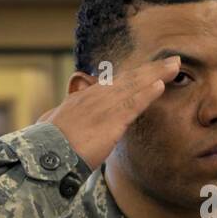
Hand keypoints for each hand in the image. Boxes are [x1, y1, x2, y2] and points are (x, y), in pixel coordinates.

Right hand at [41, 56, 180, 168]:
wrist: (42, 156)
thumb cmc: (42, 145)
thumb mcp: (49, 125)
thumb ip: (58, 117)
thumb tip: (53, 114)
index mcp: (81, 99)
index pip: (112, 84)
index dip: (133, 77)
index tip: (148, 72)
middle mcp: (93, 98)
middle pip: (127, 79)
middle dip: (151, 70)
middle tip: (172, 61)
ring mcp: (101, 109)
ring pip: (133, 87)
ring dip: (156, 75)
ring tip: (174, 66)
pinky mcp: (109, 122)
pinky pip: (132, 105)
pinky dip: (147, 94)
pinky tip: (161, 85)